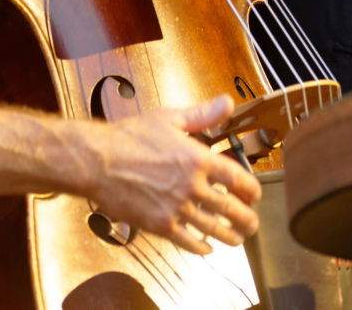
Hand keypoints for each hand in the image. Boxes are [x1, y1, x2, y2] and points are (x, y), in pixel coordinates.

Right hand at [85, 95, 260, 254]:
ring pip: (213, 230)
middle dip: (247, 220)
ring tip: (236, 240)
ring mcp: (177, 209)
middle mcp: (192, 186)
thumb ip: (202, 114)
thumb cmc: (130, 136)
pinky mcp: (159, 226)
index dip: (252, 191)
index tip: (254, 195)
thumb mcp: (168, 118)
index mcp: (198, 159)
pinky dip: (201, 248)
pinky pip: (188, 242)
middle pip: (232, 210)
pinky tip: (206, 248)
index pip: (239, 180)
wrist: (98, 161)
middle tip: (251, 225)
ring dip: (230, 237)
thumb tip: (228, 103)